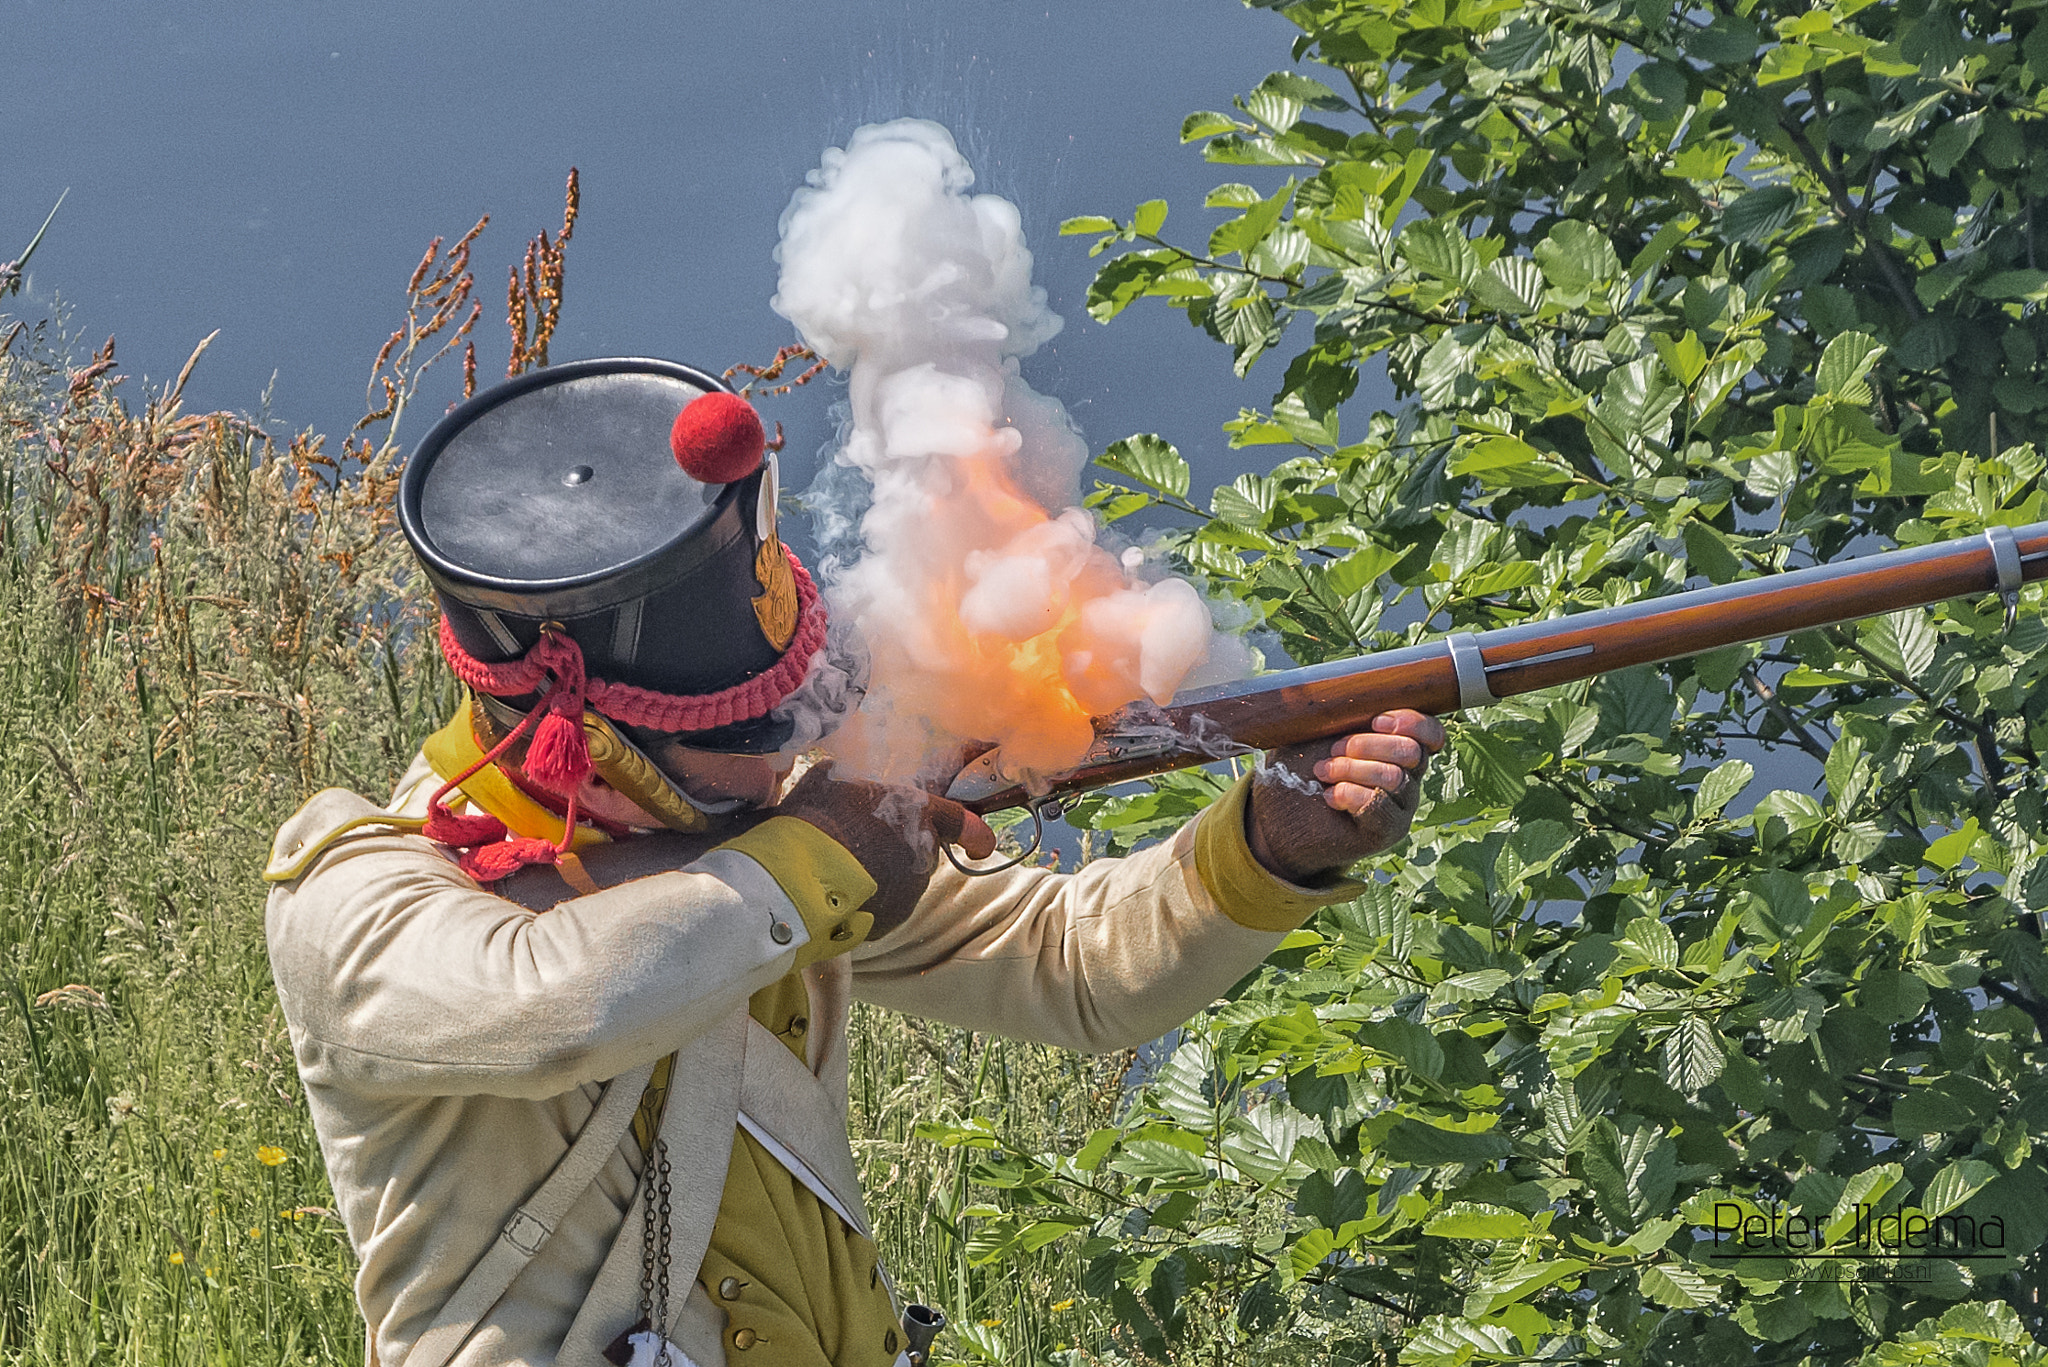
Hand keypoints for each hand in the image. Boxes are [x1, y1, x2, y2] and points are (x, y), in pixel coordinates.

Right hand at [774, 763, 997, 935]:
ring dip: (880, 874)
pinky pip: (884, 907)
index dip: (976, 833)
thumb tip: (844, 779)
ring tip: (840, 868)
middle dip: (898, 848)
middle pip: (921, 851)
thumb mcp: (833, 779)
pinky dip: (868, 900)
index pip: (962, 823)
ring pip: (902, 881)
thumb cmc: (816, 819)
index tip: (982, 845)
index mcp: (918, 814)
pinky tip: (837, 892)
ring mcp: (908, 893)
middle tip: (860, 842)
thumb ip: (853, 781)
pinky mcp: (890, 921)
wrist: (796, 877)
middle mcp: (923, 855)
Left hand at [1246, 710, 1445, 884]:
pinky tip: (1329, 796)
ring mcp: (1399, 805)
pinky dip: (1350, 795)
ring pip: (1395, 778)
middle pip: (1412, 752)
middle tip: (1332, 750)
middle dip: (1367, 745)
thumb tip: (1348, 686)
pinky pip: (1381, 807)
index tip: (1376, 721)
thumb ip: (1339, 712)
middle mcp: (1406, 775)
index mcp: (1395, 746)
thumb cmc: (1298, 769)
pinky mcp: (1387, 831)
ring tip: (1322, 773)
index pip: (1431, 733)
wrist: (1277, 817)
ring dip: (1351, 769)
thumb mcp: (1314, 731)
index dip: (1412, 723)